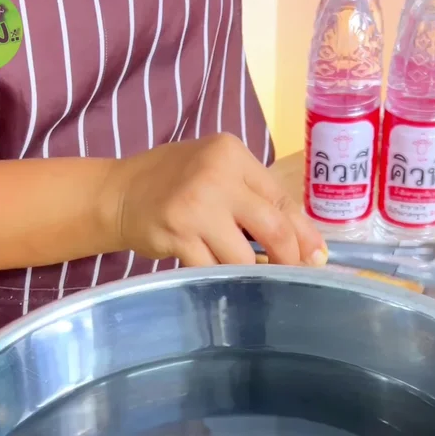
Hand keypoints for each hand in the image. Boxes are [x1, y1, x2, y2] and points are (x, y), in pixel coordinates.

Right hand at [106, 134, 326, 266]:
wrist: (119, 194)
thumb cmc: (175, 183)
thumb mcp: (218, 173)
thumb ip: (255, 198)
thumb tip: (306, 245)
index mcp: (232, 155)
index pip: (282, 200)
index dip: (304, 235)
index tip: (316, 258)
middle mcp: (216, 176)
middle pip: (273, 229)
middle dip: (289, 260)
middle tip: (294, 277)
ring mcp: (195, 207)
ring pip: (244, 259)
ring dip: (253, 275)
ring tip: (252, 279)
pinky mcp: (176, 236)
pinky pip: (213, 270)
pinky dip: (223, 280)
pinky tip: (223, 281)